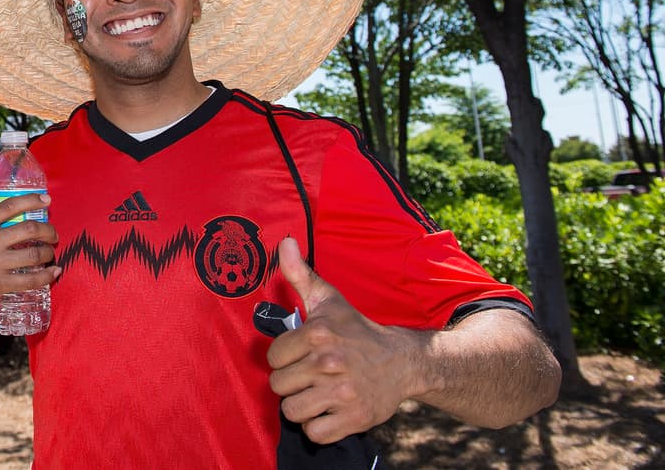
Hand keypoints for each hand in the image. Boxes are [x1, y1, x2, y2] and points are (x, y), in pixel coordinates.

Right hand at [0, 192, 59, 315]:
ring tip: (50, 254)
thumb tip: (14, 215)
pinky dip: (46, 276)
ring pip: (34, 254)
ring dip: (48, 253)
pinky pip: (29, 280)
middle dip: (48, 231)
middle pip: (29, 229)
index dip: (32, 200)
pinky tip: (53, 272)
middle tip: (52, 235)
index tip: (46, 200)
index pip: (10, 205)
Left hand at [266, 238, 417, 443]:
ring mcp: (342, 392)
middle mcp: (328, 362)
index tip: (301, 355)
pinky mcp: (354, 418)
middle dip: (291, 383)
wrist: (402, 361)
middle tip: (310, 375)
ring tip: (318, 393)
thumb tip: (284, 242)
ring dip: (302, 406)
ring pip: (292, 411)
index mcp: (317, 334)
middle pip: (279, 386)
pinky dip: (318, 426)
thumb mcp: (328, 300)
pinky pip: (315, 433)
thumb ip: (300, 274)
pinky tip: (329, 410)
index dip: (284, 358)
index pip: (272, 358)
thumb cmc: (357, 330)